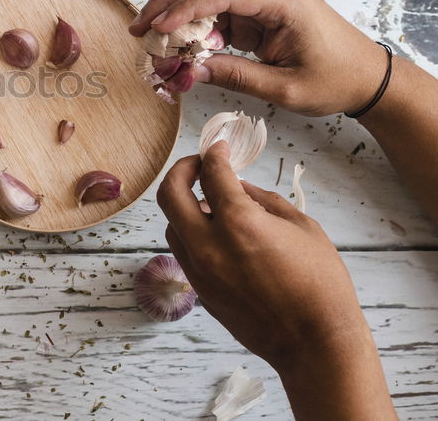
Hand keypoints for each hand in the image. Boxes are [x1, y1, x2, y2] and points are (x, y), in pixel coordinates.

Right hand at [128, 0, 384, 115]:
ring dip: (176, 12)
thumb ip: (237, 77)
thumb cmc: (335, 79)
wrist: (367, 76)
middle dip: (168, 2)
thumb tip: (191, 70)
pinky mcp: (257, 10)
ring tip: (150, 38)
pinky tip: (177, 44)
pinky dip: (194, 26)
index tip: (157, 27)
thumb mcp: (285, 88)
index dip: (185, 8)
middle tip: (139, 27)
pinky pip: (217, 11)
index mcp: (284, 0)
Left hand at [159, 141, 395, 419]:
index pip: (212, 173)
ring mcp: (199, 270)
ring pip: (171, 225)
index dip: (214, 153)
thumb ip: (264, 200)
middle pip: (169, 194)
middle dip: (181, 170)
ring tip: (211, 203)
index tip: (218, 147)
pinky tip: (216, 234)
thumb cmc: (321, 283)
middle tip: (198, 165)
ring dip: (184, 206)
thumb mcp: (302, 227)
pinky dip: (191, 234)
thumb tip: (239, 186)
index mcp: (238, 222)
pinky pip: (183, 251)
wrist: (315, 343)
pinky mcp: (200, 290)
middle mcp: (208, 244)